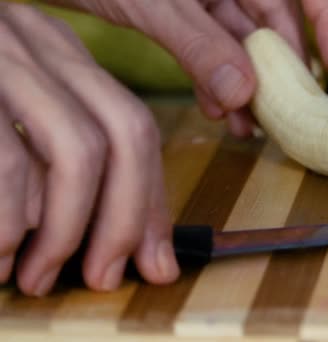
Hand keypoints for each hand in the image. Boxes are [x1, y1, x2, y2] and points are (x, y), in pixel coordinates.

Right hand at [0, 3, 178, 295]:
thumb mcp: (14, 124)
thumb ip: (66, 172)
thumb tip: (143, 248)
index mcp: (56, 53)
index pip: (134, 126)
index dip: (151, 201)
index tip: (155, 260)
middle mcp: (32, 43)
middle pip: (123, 133)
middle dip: (125, 219)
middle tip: (103, 277)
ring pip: (76, 150)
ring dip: (65, 231)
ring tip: (37, 277)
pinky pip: (5, 165)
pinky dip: (6, 225)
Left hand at [47, 0, 327, 136]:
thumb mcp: (153, 4)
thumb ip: (198, 44)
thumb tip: (243, 93)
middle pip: (274, 27)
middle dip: (278, 75)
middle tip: (282, 118)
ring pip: (242, 46)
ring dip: (245, 88)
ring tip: (245, 125)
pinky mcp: (186, 14)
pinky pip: (213, 52)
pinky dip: (216, 82)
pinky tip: (216, 110)